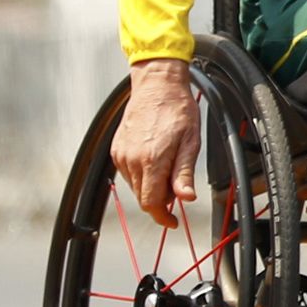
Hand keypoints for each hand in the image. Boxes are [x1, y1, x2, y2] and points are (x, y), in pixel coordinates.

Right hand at [114, 58, 201, 224]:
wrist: (157, 86)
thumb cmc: (177, 110)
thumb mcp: (191, 142)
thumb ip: (184, 173)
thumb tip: (186, 198)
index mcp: (151, 160)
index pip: (151, 203)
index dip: (163, 216)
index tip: (173, 221)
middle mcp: (131, 160)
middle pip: (143, 197)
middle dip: (161, 200)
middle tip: (178, 188)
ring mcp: (120, 154)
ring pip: (135, 187)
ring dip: (151, 187)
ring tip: (169, 169)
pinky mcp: (116, 149)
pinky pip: (128, 173)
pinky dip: (142, 175)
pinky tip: (154, 161)